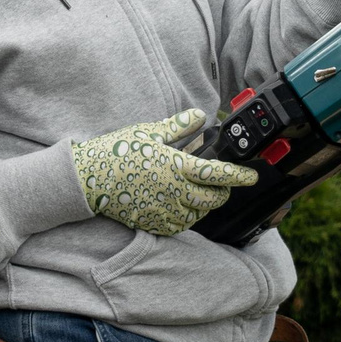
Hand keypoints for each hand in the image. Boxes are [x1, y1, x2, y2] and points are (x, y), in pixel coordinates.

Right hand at [69, 108, 257, 237]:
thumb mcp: (149, 132)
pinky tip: (183, 206)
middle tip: (223, 184)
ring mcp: (164, 210)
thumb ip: (179, 126)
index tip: (252, 176)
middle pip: (213, 198)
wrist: (88, 178)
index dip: (239, 176)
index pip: (218, 174)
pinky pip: (181, 226)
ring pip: (199, 213)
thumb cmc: (118, 151)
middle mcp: (174, 191)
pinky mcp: (153, 223)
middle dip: (223, 191)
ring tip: (200, 192)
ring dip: (205, 204)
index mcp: (176, 165)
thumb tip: (201, 116)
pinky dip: (188, 217)